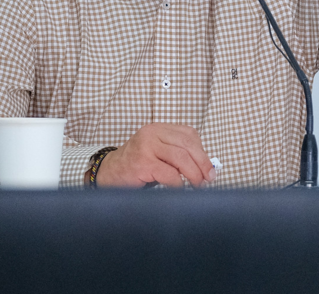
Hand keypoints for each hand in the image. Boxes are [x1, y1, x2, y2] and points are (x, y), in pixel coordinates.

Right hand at [95, 123, 214, 187]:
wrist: (109, 172)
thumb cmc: (138, 165)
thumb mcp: (159, 153)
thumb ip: (179, 154)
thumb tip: (206, 168)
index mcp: (160, 128)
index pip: (189, 135)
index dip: (202, 152)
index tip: (210, 168)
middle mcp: (153, 133)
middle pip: (187, 145)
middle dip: (202, 164)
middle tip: (209, 179)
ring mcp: (146, 146)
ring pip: (181, 157)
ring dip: (194, 174)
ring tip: (198, 185)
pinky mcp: (142, 162)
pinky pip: (169, 173)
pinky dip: (178, 183)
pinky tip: (180, 189)